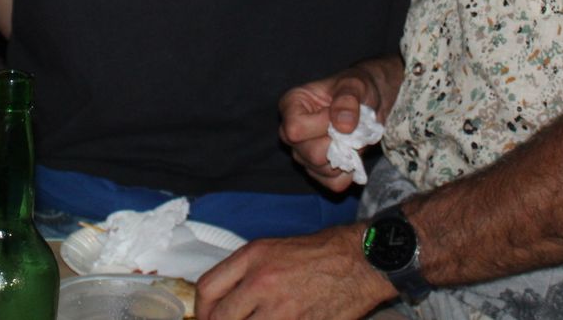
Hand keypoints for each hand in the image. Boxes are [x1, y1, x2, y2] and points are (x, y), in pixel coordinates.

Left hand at [196, 224, 393, 319]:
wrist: (360, 261)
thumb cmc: (319, 253)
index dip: (202, 311)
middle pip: (221, 318)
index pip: (207, 288)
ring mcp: (282, 309)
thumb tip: (222, 300)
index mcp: (252, 258)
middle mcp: (262, 282)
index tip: (207, 318)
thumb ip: (243, 272)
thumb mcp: (272, 249)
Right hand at [278, 59, 398, 192]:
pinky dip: (348, 173)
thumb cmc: (356, 87)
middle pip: (308, 153)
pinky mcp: (319, 170)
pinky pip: (332, 183)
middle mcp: (291, 132)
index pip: (295, 129)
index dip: (321, 126)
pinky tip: (353, 155)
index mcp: (292, 105)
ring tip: (353, 139)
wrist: (369, 101)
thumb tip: (342, 125)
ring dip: (344, 157)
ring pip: (320, 170)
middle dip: (336, 144)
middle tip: (352, 130)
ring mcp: (303, 153)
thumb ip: (347, 100)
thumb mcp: (355, 84)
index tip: (340, 116)